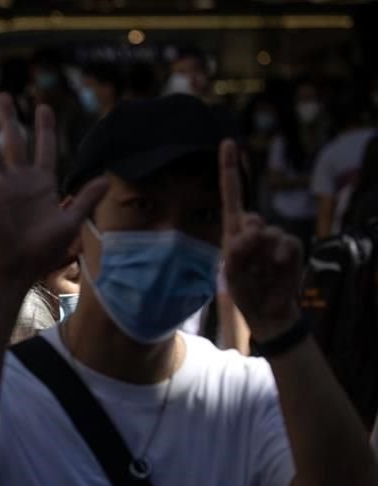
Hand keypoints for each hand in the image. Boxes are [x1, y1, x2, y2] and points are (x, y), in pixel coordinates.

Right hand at [0, 94, 106, 286]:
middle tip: (2, 96)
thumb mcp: (70, 224)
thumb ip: (85, 199)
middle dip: (8, 118)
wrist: (19, 267)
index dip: (45, 129)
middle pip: (15, 141)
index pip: (45, 148)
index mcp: (44, 183)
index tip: (43, 107)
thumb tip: (107, 178)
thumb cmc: (44, 250)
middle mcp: (22, 179)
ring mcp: (3, 185)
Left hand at [220, 140, 303, 340]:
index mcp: (233, 231)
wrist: (267, 310)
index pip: (231, 196)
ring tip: (260, 272)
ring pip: (268, 232)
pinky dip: (281, 256)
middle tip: (245, 264)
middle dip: (245, 241)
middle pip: (250, 218)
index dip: (230, 170)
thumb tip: (255, 228)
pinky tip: (278, 267)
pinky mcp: (291, 247)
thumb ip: (236, 248)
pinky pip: (287, 242)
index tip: (228, 142)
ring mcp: (273, 237)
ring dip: (261, 254)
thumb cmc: (245, 289)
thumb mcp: (230, 271)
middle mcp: (253, 229)